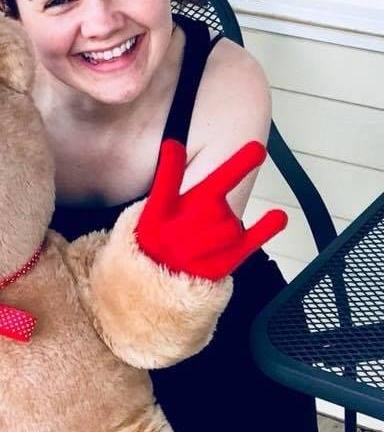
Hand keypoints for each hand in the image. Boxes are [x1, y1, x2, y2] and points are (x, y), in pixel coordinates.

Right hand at [135, 140, 286, 279]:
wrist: (157, 286)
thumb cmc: (158, 241)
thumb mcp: (153, 210)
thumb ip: (167, 178)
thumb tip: (173, 144)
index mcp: (155, 216)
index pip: (165, 184)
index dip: (171, 164)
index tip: (175, 144)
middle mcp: (174, 235)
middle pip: (211, 203)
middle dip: (220, 192)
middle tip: (233, 177)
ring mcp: (198, 253)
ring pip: (231, 223)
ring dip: (228, 220)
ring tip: (212, 229)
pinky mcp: (219, 266)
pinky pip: (249, 243)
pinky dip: (266, 229)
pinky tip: (278, 216)